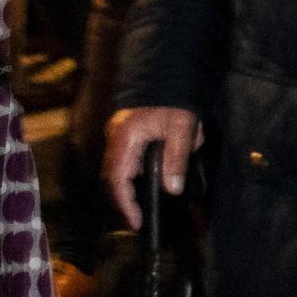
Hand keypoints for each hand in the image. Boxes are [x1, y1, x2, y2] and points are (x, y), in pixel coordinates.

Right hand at [103, 107, 202, 228]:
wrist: (170, 74)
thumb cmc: (175, 99)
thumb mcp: (182, 128)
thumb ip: (176, 158)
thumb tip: (172, 189)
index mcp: (125, 137)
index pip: (117, 179)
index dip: (124, 203)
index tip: (135, 222)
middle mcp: (116, 139)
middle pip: (113, 178)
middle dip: (125, 200)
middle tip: (138, 220)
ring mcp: (119, 137)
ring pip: (121, 170)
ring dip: (132, 187)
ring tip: (142, 207)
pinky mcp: (127, 135)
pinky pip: (128, 160)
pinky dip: (137, 173)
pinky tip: (152, 181)